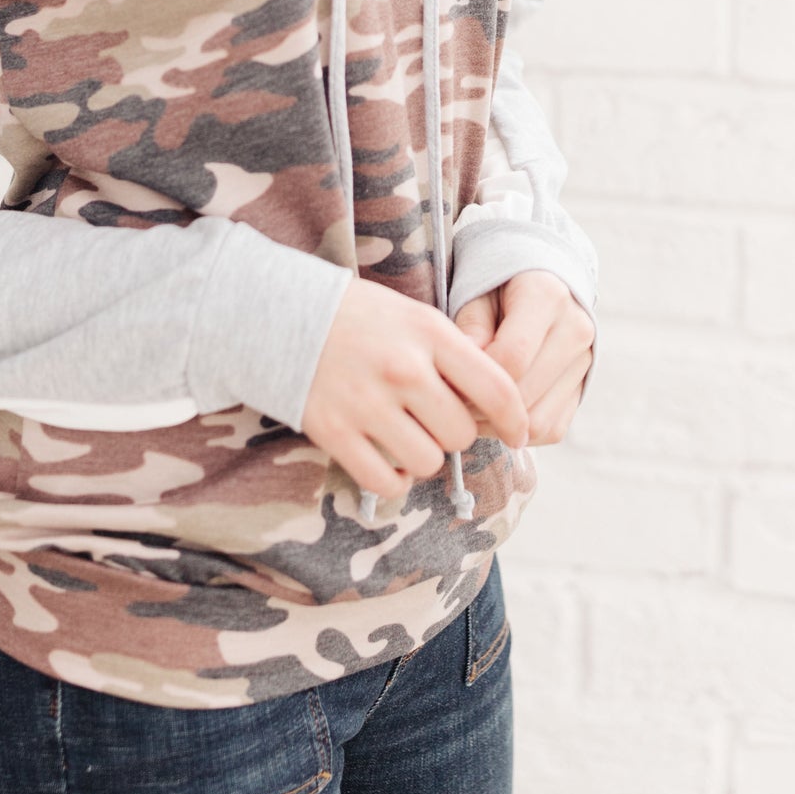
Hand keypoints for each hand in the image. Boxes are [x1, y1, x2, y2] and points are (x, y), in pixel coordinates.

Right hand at [301, 278, 529, 498]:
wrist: (278, 312)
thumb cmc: (358, 317)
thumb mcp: (413, 317)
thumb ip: (453, 355)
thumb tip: (495, 408)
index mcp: (428, 334)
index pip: (497, 389)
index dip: (515, 420)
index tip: (517, 433)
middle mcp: (403, 370)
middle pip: (461, 433)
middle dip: (455, 434)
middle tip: (436, 421)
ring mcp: (367, 403)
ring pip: (428, 461)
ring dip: (425, 456)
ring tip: (408, 436)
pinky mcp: (335, 432)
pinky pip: (386, 481)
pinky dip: (394, 480)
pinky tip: (388, 458)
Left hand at [453, 269, 594, 445]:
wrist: (537, 282)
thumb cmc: (496, 286)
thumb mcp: (475, 292)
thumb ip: (470, 328)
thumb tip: (459, 374)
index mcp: (546, 295)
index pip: (512, 357)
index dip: (474, 378)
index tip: (446, 379)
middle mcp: (575, 328)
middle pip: (526, 394)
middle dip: (481, 407)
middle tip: (450, 403)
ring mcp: (584, 361)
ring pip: (540, 421)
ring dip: (498, 427)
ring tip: (468, 411)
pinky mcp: (582, 386)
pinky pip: (551, 429)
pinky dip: (519, 433)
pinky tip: (492, 417)